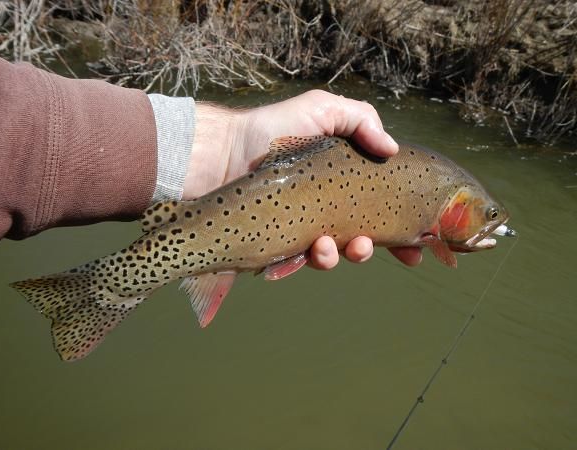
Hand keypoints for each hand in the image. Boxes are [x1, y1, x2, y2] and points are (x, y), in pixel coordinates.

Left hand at [183, 89, 421, 268]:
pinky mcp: (281, 242)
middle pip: (362, 238)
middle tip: (378, 246)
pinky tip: (316, 248)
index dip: (403, 228)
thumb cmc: (273, 128)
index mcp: (343, 181)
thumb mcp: (321, 110)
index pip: (380, 207)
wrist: (225, 151)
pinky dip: (315, 259)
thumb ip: (361, 120)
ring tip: (344, 246)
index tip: (421, 243)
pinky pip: (304, 261)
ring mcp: (304, 227)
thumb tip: (393, 148)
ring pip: (336, 255)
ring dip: (347, 255)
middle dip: (376, 248)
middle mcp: (326, 207)